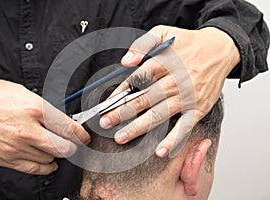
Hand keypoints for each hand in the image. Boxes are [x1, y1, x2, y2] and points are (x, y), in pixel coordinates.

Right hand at [0, 77, 89, 174]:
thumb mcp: (21, 92)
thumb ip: (43, 108)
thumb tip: (58, 120)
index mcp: (35, 109)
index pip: (69, 127)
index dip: (81, 134)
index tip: (84, 136)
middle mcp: (28, 130)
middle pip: (64, 147)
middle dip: (73, 146)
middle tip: (73, 142)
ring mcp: (17, 147)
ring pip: (51, 159)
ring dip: (57, 155)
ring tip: (56, 148)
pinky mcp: (6, 158)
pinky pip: (34, 169)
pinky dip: (46, 167)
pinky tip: (49, 163)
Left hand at [99, 25, 239, 156]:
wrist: (220, 50)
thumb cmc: (189, 43)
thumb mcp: (164, 32)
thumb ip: (143, 44)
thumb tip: (126, 61)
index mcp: (164, 62)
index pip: (136, 79)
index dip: (119, 93)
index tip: (106, 104)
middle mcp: (175, 80)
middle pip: (144, 99)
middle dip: (122, 112)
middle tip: (105, 122)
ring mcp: (188, 96)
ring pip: (159, 115)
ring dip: (138, 127)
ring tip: (121, 137)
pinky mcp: (199, 108)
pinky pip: (185, 126)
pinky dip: (173, 140)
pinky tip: (160, 151)